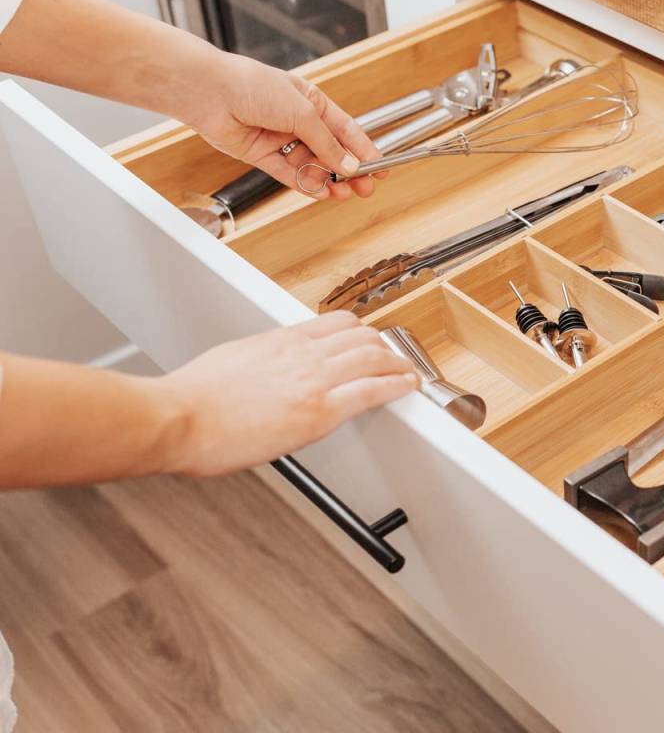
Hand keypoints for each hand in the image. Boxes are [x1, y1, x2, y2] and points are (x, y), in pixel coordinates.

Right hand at [157, 312, 418, 476]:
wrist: (176, 418)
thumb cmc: (190, 400)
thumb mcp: (230, 361)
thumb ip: (258, 362)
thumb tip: (263, 372)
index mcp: (279, 341)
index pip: (335, 323)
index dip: (359, 333)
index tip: (368, 342)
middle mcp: (301, 353)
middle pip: (361, 336)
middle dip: (383, 347)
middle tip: (394, 360)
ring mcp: (313, 380)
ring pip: (373, 356)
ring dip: (398, 365)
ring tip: (409, 374)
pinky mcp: (318, 411)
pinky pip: (371, 391)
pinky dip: (396, 387)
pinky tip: (407, 389)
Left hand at [181, 51, 381, 199]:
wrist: (210, 92)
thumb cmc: (253, 86)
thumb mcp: (303, 112)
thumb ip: (327, 143)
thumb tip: (348, 165)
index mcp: (312, 102)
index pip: (346, 131)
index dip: (364, 150)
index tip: (380, 168)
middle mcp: (297, 121)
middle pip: (331, 152)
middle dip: (350, 171)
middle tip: (365, 188)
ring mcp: (280, 139)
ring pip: (312, 166)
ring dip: (329, 180)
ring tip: (343, 193)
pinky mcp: (262, 155)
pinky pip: (290, 174)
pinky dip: (306, 184)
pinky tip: (321, 192)